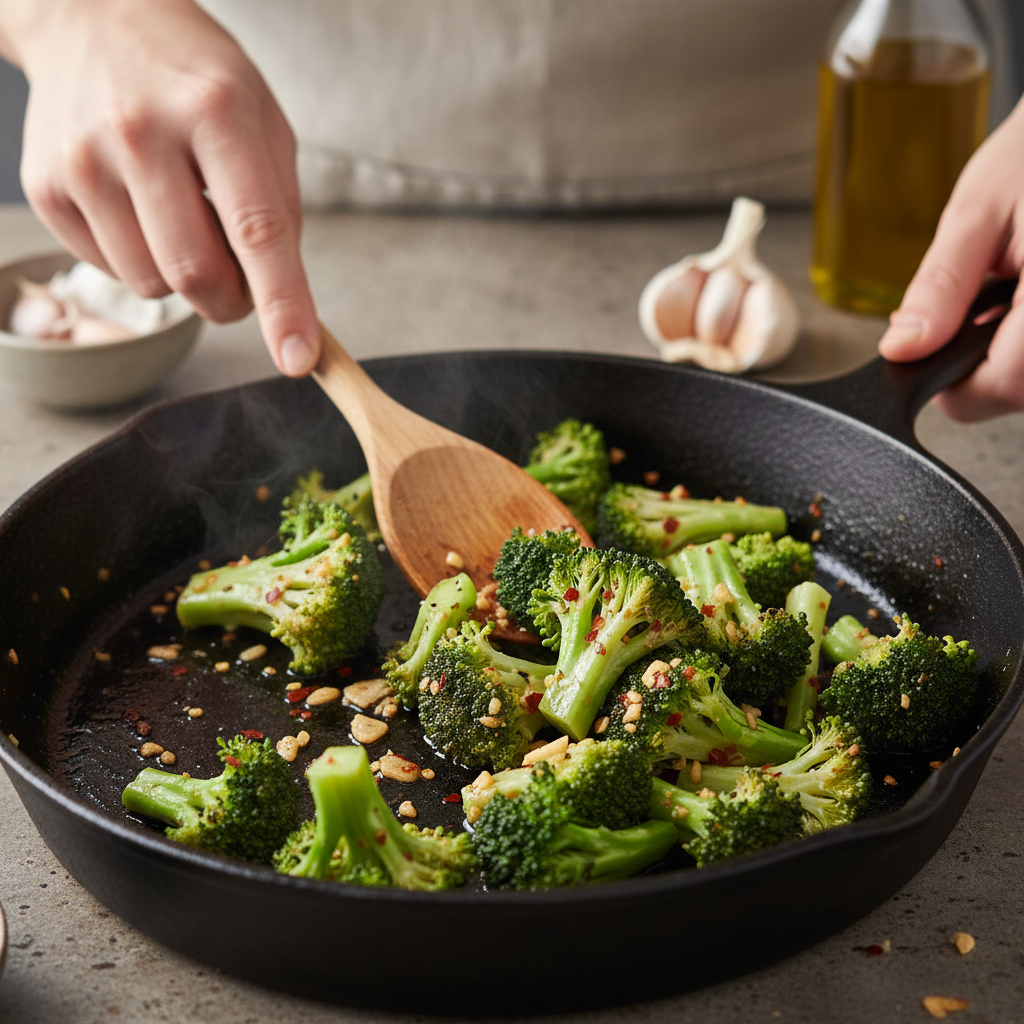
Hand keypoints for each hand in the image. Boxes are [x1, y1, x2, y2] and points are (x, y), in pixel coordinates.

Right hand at [0, 0, 318, 375]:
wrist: (91, 14)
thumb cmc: (195, 78)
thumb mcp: (262, 119)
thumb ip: (278, 208)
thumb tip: (279, 300)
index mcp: (216, 111)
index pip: (257, 230)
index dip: (282, 304)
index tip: (298, 359)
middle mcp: (142, 132)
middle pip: (196, 275)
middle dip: (231, 302)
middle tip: (241, 283)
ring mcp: (84, 159)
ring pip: (151, 285)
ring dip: (181, 278)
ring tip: (182, 217)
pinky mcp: (46, 186)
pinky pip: (110, 270)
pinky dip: (139, 259)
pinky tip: (139, 206)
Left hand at [878, 94, 1023, 421]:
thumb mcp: (977, 213)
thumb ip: (940, 288)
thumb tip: (902, 347)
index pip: (1001, 387)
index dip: (951, 386)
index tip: (923, 357)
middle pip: (1019, 389)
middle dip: (978, 366)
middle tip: (963, 310)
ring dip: (1007, 353)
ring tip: (1000, 292)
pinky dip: (1022, 336)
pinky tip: (1019, 295)